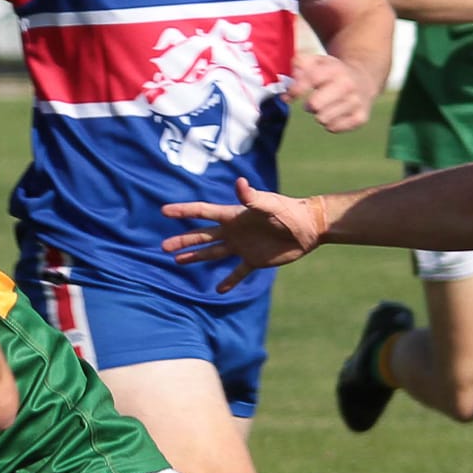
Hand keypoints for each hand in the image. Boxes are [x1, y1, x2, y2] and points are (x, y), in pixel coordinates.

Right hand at [162, 177, 324, 289]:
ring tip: (178, 261)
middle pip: (203, 236)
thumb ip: (252, 197)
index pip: (203, 212)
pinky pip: (238, 272)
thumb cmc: (289, 211)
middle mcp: (234, 231)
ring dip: (196, 257)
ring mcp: (242, 246)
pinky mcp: (254, 260)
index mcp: (233, 216)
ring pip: (213, 253)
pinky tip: (218, 289)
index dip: (183, 211)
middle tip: (163, 246)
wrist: (308, 227)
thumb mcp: (269, 203)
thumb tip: (239, 183)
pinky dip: (229, 281)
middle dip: (183, 241)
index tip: (164, 211)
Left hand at [285, 51, 371, 133]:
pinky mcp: (361, 117)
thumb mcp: (317, 62)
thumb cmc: (332, 73)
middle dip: (309, 105)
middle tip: (313, 101)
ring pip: (323, 119)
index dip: (296, 90)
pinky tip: (336, 113)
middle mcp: (348, 85)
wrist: (364, 80)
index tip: (289, 96)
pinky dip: (330, 123)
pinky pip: (333, 128)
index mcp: (335, 69)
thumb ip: (298, 68)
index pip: (311, 79)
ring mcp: (356, 102)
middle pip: (315, 105)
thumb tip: (286, 93)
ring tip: (326, 106)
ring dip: (320, 114)